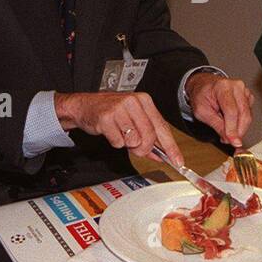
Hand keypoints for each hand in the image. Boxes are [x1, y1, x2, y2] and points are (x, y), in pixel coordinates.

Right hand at [55, 91, 183, 165]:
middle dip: (144, 149)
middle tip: (135, 148)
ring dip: (127, 144)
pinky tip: (111, 132)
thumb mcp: (133, 119)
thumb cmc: (110, 112)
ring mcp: (119, 109)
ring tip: (121, 134)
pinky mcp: (106, 118)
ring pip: (134, 140)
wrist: (85, 106)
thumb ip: (149, 136)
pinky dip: (115, 142)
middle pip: (150, 136)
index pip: (162, 127)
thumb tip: (162, 154)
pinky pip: (118, 142)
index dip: (171, 147)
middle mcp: (134, 102)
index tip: (177, 161)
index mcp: (144, 101)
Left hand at [185, 72, 253, 146]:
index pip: (231, 112)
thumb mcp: (202, 112)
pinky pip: (249, 115)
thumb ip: (216, 125)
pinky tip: (231, 124)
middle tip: (229, 141)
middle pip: (244, 114)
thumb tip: (229, 139)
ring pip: (248, 116)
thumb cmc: (201, 96)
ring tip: (227, 132)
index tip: (233, 142)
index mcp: (223, 87)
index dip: (233, 129)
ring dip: (239, 129)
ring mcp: (245, 91)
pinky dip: (241, 123)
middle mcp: (237, 87)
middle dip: (238, 132)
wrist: (204, 85)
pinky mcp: (248, 97)